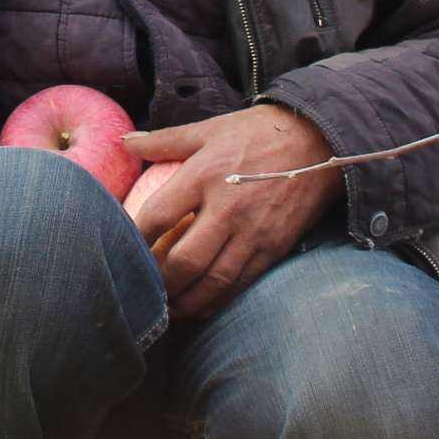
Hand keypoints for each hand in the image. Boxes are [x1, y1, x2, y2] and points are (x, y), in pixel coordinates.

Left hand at [120, 105, 342, 322]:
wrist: (320, 140)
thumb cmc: (257, 133)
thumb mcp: (209, 129)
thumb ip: (165, 140)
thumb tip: (125, 143)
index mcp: (205, 174)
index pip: (158, 215)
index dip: (134, 237)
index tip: (119, 249)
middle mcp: (228, 208)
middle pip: (184, 260)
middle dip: (159, 282)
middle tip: (142, 290)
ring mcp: (253, 232)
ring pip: (213, 281)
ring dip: (185, 301)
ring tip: (166, 310)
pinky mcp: (274, 247)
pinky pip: (240, 283)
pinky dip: (216, 301)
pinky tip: (198, 306)